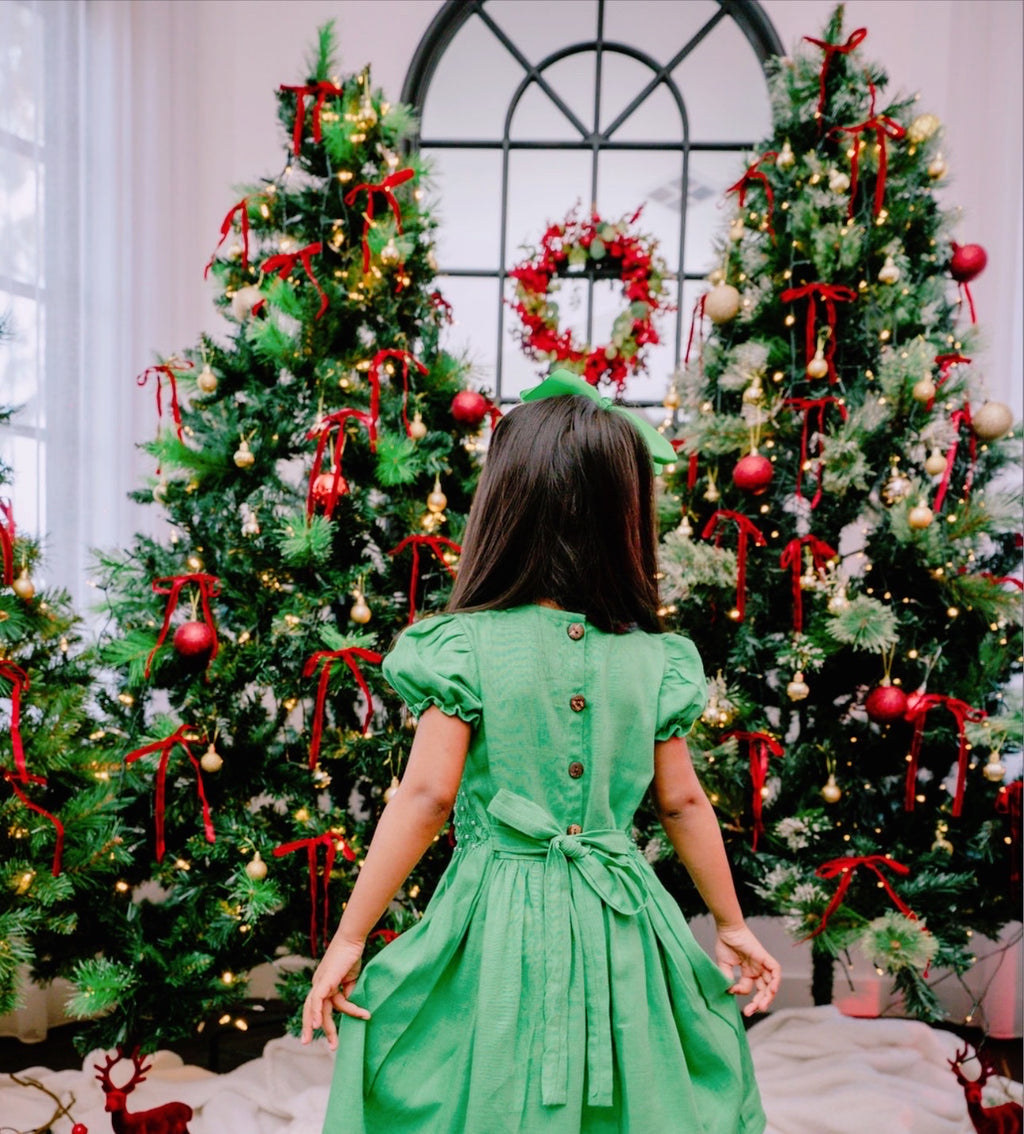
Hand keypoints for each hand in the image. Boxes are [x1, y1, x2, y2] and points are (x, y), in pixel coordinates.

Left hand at [300, 933, 369, 1048]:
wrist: (352, 939)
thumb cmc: (352, 955)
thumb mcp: (351, 979)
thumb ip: (349, 993)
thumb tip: (350, 1006)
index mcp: (324, 984)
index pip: (320, 1005)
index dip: (321, 1019)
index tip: (326, 1034)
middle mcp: (319, 984)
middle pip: (311, 1010)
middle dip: (309, 1028)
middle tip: (309, 1043)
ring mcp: (320, 982)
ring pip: (317, 1009)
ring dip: (326, 1027)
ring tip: (334, 1044)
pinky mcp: (324, 980)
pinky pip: (318, 1000)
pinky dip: (316, 1013)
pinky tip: (317, 1026)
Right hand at [714, 923, 780, 1016]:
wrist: (727, 929)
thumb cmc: (725, 943)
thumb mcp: (724, 965)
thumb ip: (728, 978)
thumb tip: (730, 992)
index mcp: (748, 972)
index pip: (748, 989)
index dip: (740, 992)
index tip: (732, 991)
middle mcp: (757, 970)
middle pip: (763, 990)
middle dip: (758, 1002)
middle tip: (751, 1011)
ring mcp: (762, 964)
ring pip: (771, 983)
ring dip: (768, 996)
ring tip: (762, 1006)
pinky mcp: (765, 957)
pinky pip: (775, 970)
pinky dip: (776, 980)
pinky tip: (772, 990)